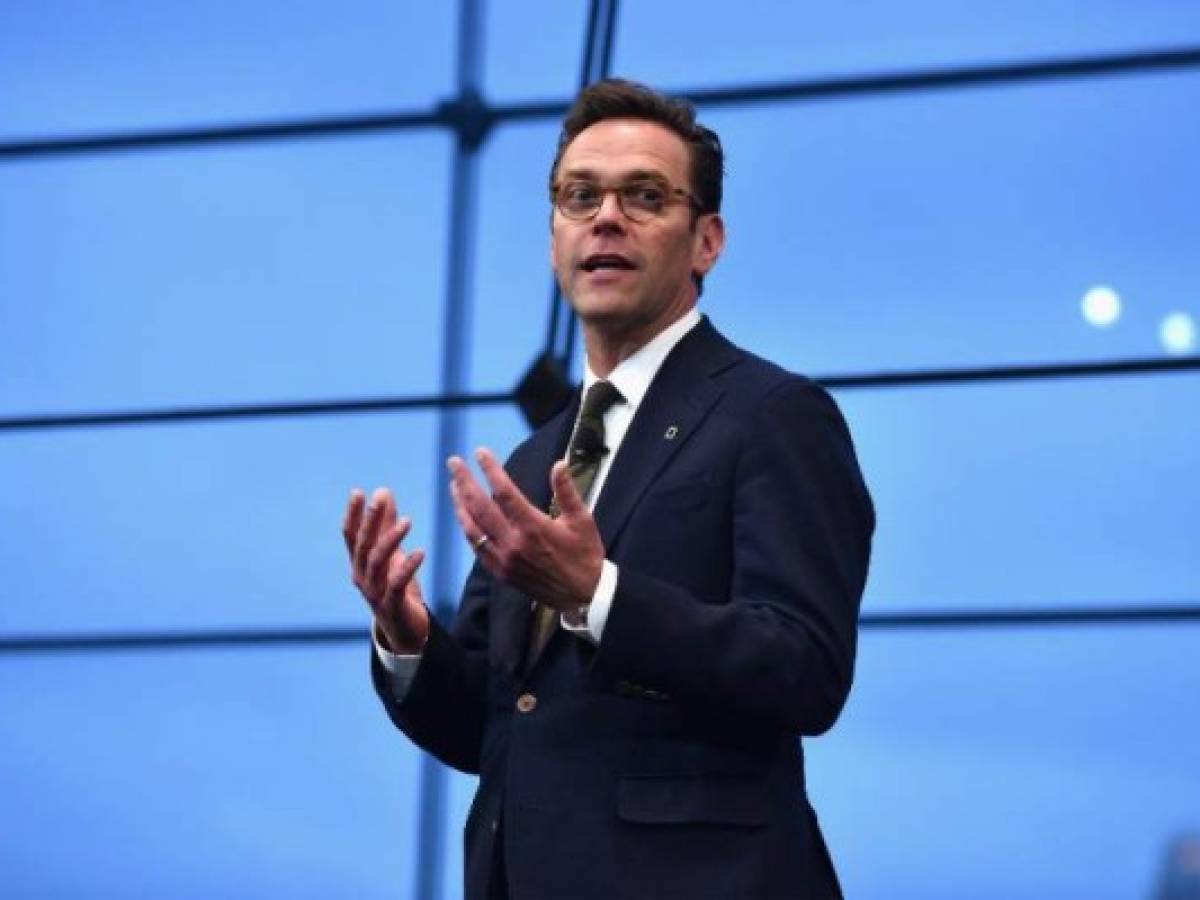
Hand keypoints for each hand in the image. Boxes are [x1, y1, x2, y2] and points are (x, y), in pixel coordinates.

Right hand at [342, 487, 428, 652]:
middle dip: (370, 520)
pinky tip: (421, 552)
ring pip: (377, 562)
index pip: (350, 535)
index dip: (353, 514)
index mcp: (359, 563)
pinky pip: (396, 584)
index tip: (358, 492)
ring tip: (408, 521)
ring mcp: (374, 592)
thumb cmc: (396, 588)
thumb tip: (384, 492)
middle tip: (380, 497)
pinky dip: (407, 567)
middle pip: (363, 545)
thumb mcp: (393, 553)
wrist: (404, 631)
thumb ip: (386, 525)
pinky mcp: (391, 605)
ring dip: (391, 539)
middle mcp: (361, 576)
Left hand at [448, 448, 603, 611]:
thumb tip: (559, 463)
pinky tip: (464, 516)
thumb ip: (566, 491)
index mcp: (534, 527)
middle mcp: (514, 543)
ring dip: (460, 505)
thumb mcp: (582, 519)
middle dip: (464, 482)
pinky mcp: (501, 573)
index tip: (480, 453)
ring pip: (473, 528)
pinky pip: (477, 548)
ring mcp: (504, 560)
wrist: (583, 595)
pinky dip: (468, 529)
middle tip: (453, 463)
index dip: (490, 470)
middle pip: (480, 507)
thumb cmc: (584, 554)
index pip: (504, 492)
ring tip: (453, 486)